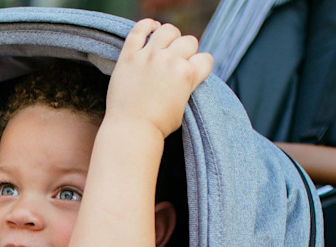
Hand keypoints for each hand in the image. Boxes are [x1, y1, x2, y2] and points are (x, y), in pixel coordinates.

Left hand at [106, 20, 213, 139]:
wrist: (131, 131)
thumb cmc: (158, 126)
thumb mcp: (182, 107)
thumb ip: (186, 86)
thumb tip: (187, 72)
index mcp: (187, 76)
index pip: (205, 59)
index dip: (201, 66)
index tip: (194, 72)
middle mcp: (170, 61)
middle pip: (189, 41)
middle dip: (187, 52)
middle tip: (178, 63)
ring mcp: (149, 56)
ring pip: (168, 30)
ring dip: (171, 37)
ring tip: (165, 47)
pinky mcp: (130, 55)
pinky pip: (140, 29)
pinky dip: (148, 25)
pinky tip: (152, 29)